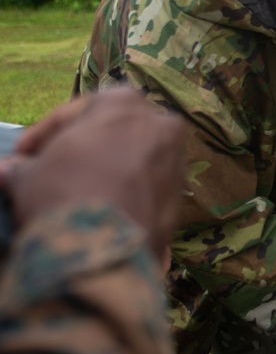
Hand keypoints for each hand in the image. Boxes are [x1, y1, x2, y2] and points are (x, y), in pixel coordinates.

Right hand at [5, 88, 185, 255]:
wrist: (103, 250)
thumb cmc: (63, 194)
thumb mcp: (29, 174)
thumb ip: (23, 167)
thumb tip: (9, 170)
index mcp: (125, 103)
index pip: (76, 112)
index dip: (43, 135)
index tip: (22, 156)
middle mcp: (161, 125)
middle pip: (113, 133)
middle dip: (83, 150)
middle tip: (52, 171)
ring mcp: (177, 162)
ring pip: (134, 160)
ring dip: (107, 171)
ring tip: (76, 192)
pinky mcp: (182, 198)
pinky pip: (146, 188)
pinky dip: (125, 194)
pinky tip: (101, 209)